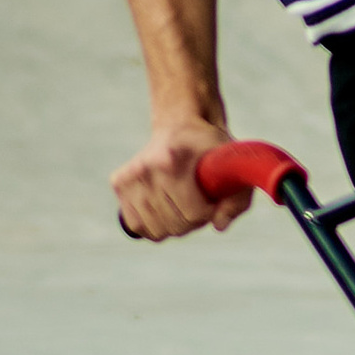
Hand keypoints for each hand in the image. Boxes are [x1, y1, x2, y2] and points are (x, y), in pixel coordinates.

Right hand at [112, 115, 245, 239]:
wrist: (180, 124)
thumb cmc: (210, 148)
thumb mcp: (233, 167)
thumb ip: (236, 200)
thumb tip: (219, 226)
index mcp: (171, 161)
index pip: (193, 213)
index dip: (209, 213)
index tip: (214, 201)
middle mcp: (145, 169)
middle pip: (176, 224)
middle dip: (193, 220)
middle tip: (198, 202)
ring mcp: (129, 177)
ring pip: (156, 230)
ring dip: (174, 225)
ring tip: (182, 204)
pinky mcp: (118, 183)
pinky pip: (137, 226)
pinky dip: (154, 226)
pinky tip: (164, 209)